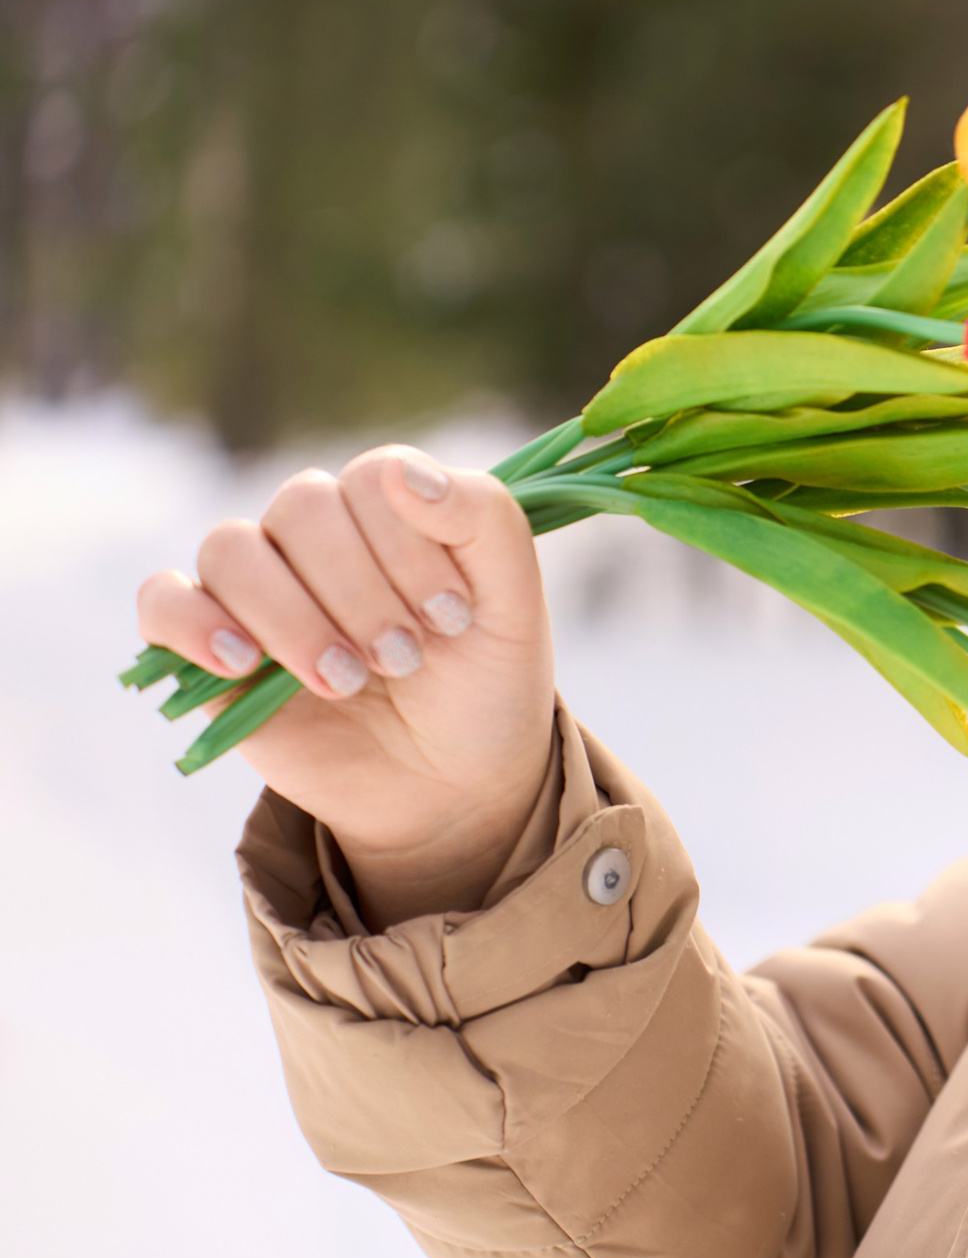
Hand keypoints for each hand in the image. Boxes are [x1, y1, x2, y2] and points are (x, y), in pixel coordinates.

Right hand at [136, 446, 556, 923]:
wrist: (451, 784)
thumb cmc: (485, 685)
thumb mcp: (516, 606)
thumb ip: (484, 521)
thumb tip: (400, 473)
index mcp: (390, 511)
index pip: (372, 478)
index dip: (409, 544)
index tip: (453, 616)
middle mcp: (319, 535)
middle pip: (302, 507)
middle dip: (360, 590)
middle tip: (405, 660)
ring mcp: (261, 587)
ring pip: (232, 549)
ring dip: (293, 616)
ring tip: (347, 681)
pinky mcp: (209, 647)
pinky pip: (162, 601)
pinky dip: (192, 622)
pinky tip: (243, 663)